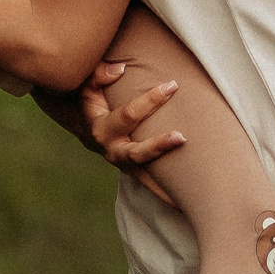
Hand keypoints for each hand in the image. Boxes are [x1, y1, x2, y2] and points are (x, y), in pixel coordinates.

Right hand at [78, 58, 186, 203]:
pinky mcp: (132, 170)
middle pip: (135, 152)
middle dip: (158, 145)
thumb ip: (99, 73)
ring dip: (163, 178)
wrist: (86, 125)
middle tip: (181, 136)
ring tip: (189, 182)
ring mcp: (121, 163)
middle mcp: (110, 150)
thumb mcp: (88, 83)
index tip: (173, 86)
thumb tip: (120, 69)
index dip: (150, 100)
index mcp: (101, 128)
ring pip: (142, 172)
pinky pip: (148, 183)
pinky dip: (163, 193)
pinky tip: (183, 204)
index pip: (129, 115)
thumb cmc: (93, 99)